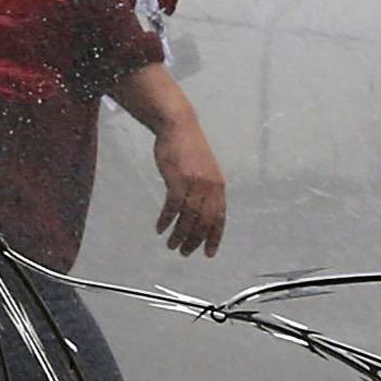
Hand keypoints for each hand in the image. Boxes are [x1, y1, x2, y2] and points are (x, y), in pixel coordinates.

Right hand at [151, 114, 226, 257]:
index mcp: (219, 187)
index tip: (208, 254)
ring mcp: (195, 183)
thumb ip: (206, 191)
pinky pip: (172, 207)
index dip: (214, 238)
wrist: (178, 126)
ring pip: (188, 217)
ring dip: (179, 235)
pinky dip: (166, 220)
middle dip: (195, 241)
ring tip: (171, 245)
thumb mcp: (205, 170)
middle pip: (204, 222)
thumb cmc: (189, 149)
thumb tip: (201, 213)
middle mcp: (210, 187)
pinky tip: (160, 228)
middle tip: (184, 252)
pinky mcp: (178, 179)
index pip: (220, 218)